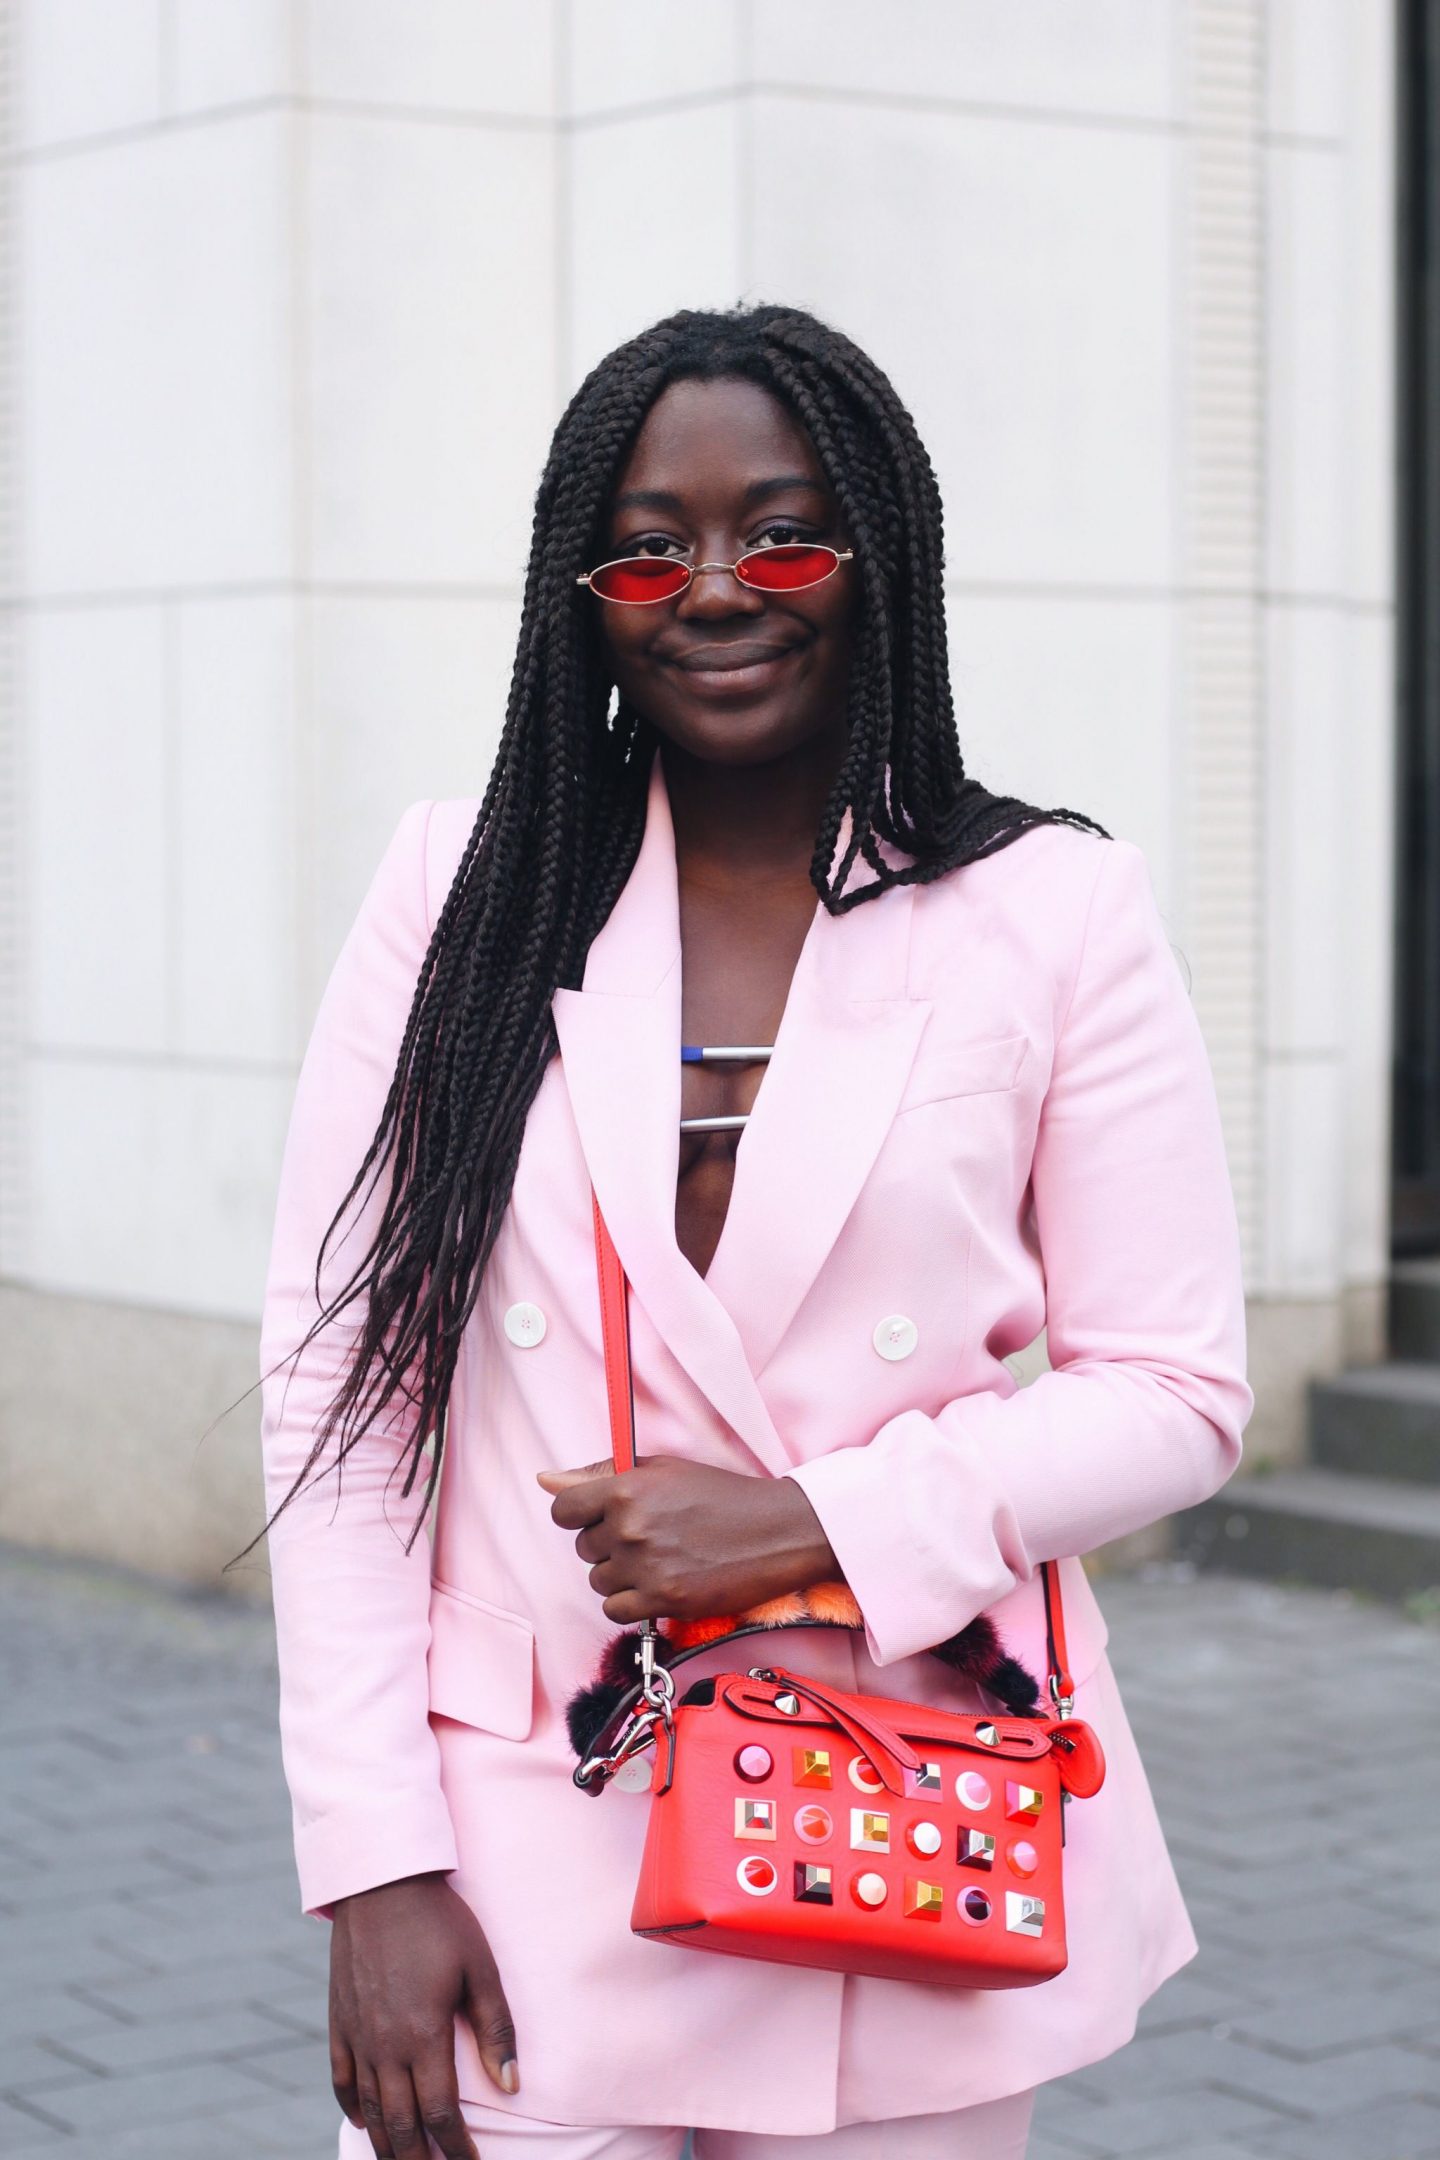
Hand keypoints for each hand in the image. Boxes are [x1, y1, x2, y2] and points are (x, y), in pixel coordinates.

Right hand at [329, 1872, 517, 2157]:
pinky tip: (365, 2123)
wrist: (382, 1882)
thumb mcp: (480, 1968)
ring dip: (387, 2144)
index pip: (440, 2114)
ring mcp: (356, 2036)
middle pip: (400, 2125)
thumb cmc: (440, 1921)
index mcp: (423, 2036)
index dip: (457, 2149)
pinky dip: (352, 2108)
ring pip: (368, 2111)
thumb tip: (511, 2085)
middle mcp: (384, 2046)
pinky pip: (340, 2080)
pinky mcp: (338, 2021)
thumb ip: (496, 2029)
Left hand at [535, 1455, 838, 1622]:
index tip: (602, 1518)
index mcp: (626, 1489)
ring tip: (661, 1559)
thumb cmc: (720, 1495)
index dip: (580, 1515)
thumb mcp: (662, 1470)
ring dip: (622, 1574)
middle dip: (609, 1544)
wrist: (775, 1531)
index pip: (564, 1511)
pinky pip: (616, 1609)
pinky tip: (659, 1583)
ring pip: (600, 1580)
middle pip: (585, 1548)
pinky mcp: (663, 1600)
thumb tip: (544, 1480)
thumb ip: (601, 1475)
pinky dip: (632, 1601)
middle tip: (651, 1535)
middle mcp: (630, 1527)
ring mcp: (645, 1566)